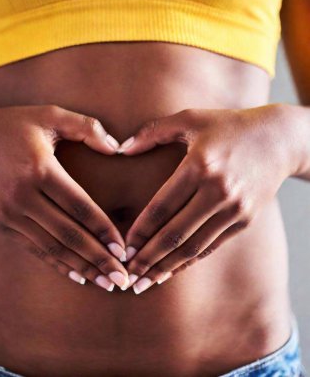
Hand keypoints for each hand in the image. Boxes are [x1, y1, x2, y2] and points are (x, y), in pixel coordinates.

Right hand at [0, 105, 129, 290]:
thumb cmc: (13, 125)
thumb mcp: (50, 115)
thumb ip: (87, 127)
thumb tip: (118, 147)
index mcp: (40, 169)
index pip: (80, 207)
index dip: (104, 231)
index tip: (123, 251)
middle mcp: (24, 196)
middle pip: (69, 234)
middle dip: (99, 259)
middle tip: (123, 279)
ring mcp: (10, 213)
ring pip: (53, 247)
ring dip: (82, 268)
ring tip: (106, 283)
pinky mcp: (2, 224)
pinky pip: (34, 249)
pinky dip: (57, 264)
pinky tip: (77, 275)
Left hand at [117, 104, 295, 293]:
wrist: (279, 139)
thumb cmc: (229, 126)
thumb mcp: (190, 118)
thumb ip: (153, 131)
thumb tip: (121, 149)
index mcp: (200, 166)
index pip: (161, 207)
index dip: (140, 231)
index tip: (124, 248)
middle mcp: (217, 191)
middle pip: (175, 234)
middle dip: (148, 258)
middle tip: (128, 276)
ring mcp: (234, 209)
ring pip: (193, 247)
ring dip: (166, 268)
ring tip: (145, 283)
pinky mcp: (244, 220)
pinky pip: (211, 247)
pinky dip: (189, 262)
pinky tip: (172, 271)